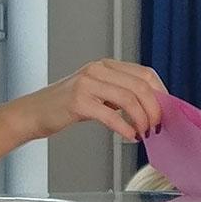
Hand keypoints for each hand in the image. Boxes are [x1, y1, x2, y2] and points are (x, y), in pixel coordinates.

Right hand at [8, 59, 167, 141]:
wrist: (35, 112)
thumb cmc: (66, 105)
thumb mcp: (96, 92)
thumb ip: (120, 94)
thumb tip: (152, 108)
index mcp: (105, 65)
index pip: (145, 73)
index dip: (161, 93)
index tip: (166, 112)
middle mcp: (97, 69)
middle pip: (140, 86)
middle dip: (154, 109)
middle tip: (156, 126)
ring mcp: (87, 83)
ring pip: (129, 98)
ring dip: (142, 120)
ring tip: (143, 132)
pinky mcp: (78, 101)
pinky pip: (110, 115)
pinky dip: (124, 128)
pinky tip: (129, 136)